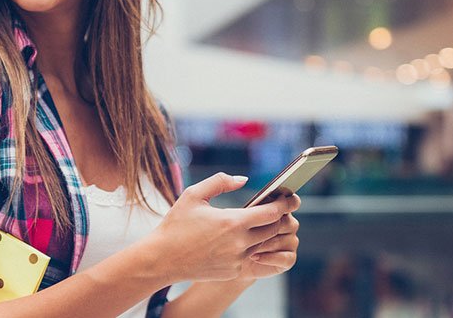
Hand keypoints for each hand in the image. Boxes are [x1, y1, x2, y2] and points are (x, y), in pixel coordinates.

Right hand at [144, 173, 298, 283]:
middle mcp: (239, 243)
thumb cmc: (176, 224)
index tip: (291, 197)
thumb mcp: (194, 195)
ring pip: (268, 246)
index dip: (285, 203)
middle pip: (275, 229)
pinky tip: (259, 243)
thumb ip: (220, 182)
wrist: (162, 259)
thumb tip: (243, 179)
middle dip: (281, 218)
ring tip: (271, 223)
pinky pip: (257, 261)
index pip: (272, 212)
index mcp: (232, 222)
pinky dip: (262, 251)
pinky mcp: (234, 272)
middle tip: (282, 209)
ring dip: (272, 234)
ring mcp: (238, 260)